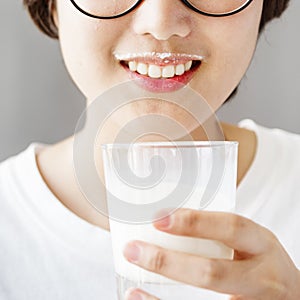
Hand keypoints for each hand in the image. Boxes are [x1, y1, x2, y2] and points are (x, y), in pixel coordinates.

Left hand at [123, 208, 299, 299]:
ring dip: (162, 299)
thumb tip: (170, 220)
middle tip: (134, 250)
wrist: (293, 296)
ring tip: (132, 287)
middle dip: (168, 262)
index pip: (230, 228)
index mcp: (261, 245)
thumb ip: (220, 232)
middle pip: (213, 272)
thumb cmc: (262, 262)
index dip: (195, 222)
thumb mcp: (251, 241)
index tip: (159, 219)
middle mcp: (261, 277)